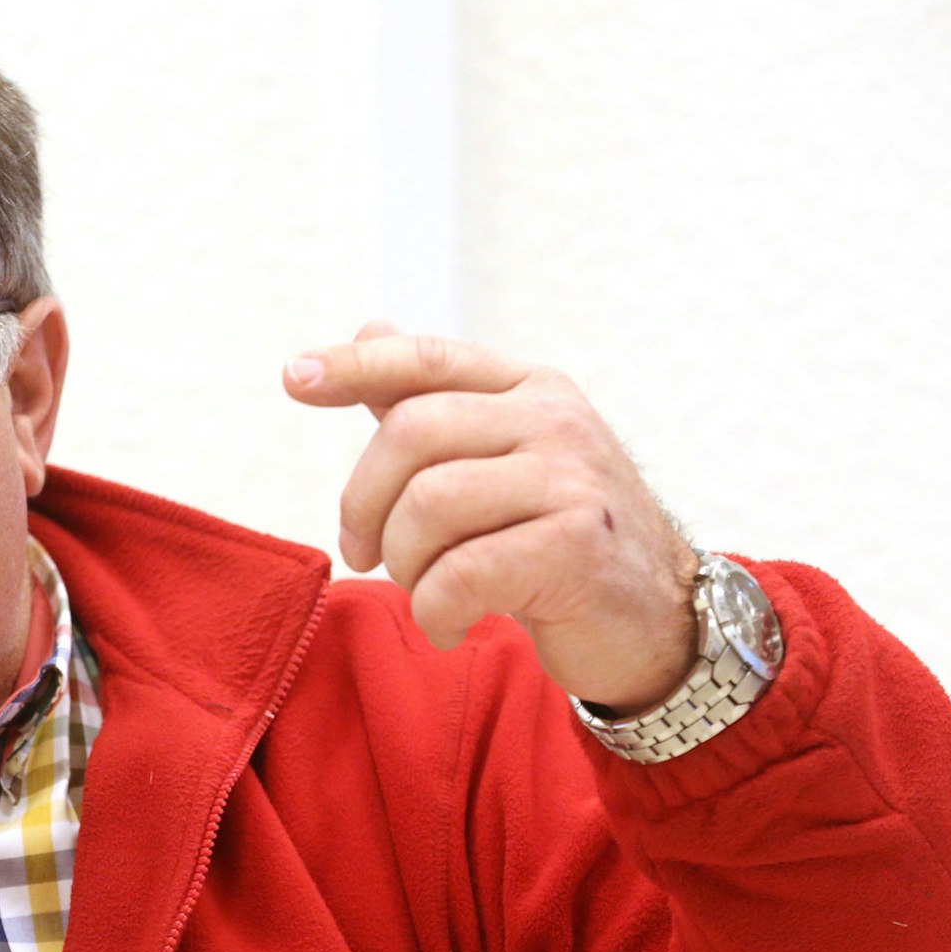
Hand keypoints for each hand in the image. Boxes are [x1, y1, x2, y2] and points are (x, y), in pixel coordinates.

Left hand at [283, 322, 699, 714]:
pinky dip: (435, 611)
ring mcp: (572, 480)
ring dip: (404, 564)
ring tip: (425, 590)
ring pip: (428, 505)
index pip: (426, 360)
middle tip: (363, 552)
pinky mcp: (576, 548)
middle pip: (410, 433)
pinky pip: (461, 574)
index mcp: (530, 388)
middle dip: (365, 502)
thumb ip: (434, 401)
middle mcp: (555, 420)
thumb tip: (367, 327)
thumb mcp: (502, 458)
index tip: (293, 378)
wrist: (657, 621)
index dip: (354, 367)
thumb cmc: (560, 538)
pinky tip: (450, 624)